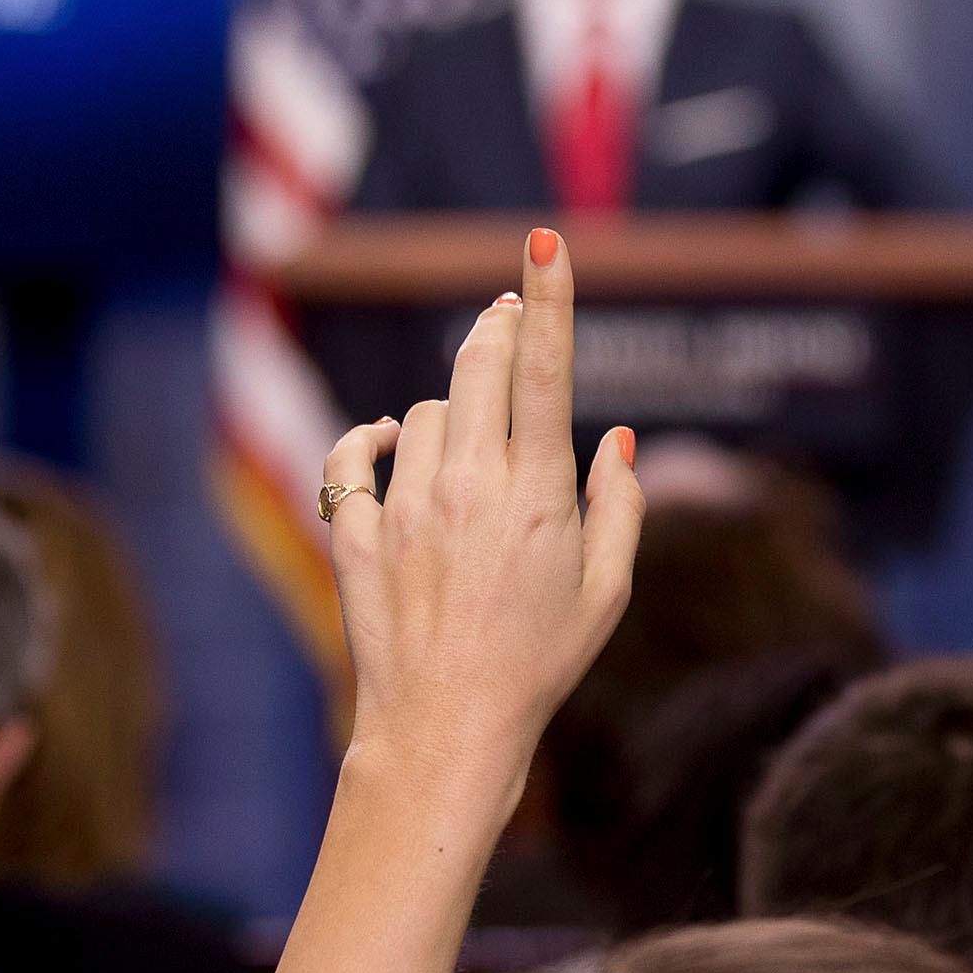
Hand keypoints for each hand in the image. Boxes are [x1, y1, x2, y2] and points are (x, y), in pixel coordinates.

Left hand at [319, 225, 642, 812]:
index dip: (547, 298)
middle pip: (478, 366)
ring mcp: (408, 508)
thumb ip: (620, 506)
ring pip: (426, 412)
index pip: (546, 370)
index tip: (543, 241)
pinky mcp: (359, 537)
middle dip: (495, 328)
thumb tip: (616, 436)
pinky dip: (369, 438)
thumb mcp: (607, 593)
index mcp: (540, 494)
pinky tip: (388, 437)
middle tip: (504, 315)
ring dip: (449, 409)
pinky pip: (352, 458)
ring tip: (471, 446)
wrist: (447, 731)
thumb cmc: (540, 665)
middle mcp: (470, 487)